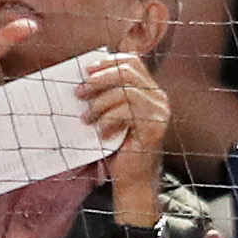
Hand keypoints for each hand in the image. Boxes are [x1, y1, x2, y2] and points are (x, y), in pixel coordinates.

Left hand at [83, 52, 168, 223]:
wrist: (131, 176)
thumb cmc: (115, 142)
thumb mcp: (108, 111)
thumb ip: (104, 92)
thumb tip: (82, 73)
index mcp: (147, 89)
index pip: (131, 61)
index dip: (107, 62)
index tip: (86, 70)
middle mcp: (158, 97)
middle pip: (127, 71)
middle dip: (98, 80)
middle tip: (78, 93)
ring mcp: (159, 112)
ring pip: (124, 91)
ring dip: (100, 104)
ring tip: (87, 119)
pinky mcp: (155, 127)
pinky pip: (127, 111)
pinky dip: (109, 120)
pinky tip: (102, 133)